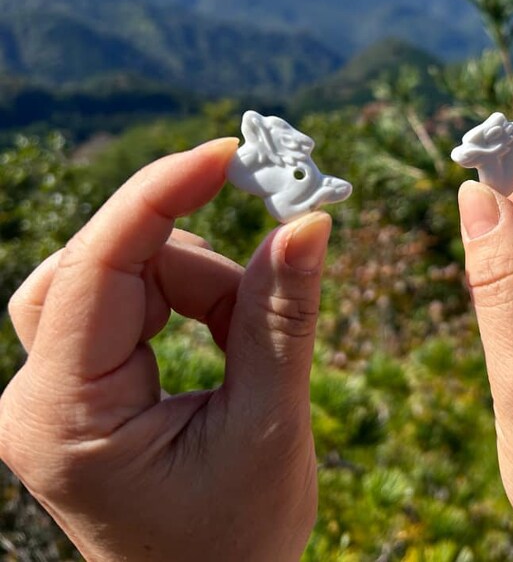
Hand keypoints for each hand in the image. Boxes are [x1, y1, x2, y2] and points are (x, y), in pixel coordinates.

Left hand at [0, 139, 330, 561]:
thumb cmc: (236, 538)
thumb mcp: (270, 423)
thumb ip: (283, 316)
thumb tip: (309, 221)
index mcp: (65, 413)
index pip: (99, 266)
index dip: (160, 194)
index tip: (226, 155)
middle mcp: (38, 392)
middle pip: (105, 262)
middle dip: (194, 254)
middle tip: (273, 244)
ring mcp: (56, 384)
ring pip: (123, 273)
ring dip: (201, 283)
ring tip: (253, 339)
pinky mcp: (84, 377)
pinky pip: (134, 297)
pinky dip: (192, 299)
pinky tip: (228, 335)